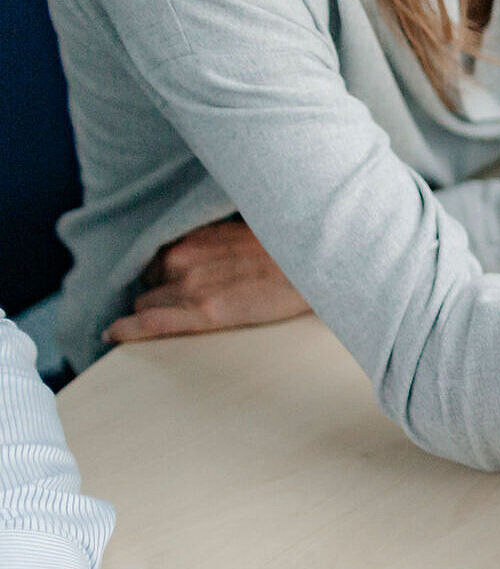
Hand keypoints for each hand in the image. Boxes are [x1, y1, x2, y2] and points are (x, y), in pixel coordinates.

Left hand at [105, 218, 310, 342]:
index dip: (161, 276)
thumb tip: (208, 258)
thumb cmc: (288, 252)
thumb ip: (214, 244)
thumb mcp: (242, 234)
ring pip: (148, 304)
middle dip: (159, 294)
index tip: (165, 285)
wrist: (318, 264)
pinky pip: (151, 322)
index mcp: (193, 238)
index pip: (157, 262)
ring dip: (155, 311)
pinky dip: (129, 329)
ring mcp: (191, 286)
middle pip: (149, 284)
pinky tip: (113, 334)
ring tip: (168, 321)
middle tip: (182, 305)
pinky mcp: (205, 313)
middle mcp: (184, 258)